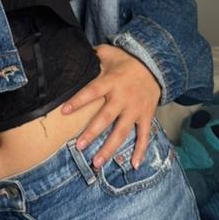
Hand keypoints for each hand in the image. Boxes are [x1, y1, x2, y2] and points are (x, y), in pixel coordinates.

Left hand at [61, 43, 161, 169]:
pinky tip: (133, 165)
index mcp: (111, 81)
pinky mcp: (146, 116)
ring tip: (97, 162)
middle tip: (79, 147)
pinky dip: (140, 151)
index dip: (78, 101)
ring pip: (121, 132)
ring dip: (109, 148)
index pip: (91, 91)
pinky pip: (143, 136)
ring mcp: (135, 109)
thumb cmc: (126, 61)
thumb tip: (73, 54)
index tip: (63, 111)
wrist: (155, 66)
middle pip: (105, 118)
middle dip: (92, 133)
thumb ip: (92, 55)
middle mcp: (123, 97)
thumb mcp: (109, 53)